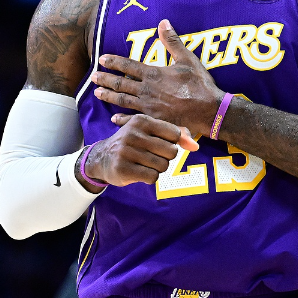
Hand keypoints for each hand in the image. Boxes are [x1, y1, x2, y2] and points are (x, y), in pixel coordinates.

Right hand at [79, 114, 198, 189]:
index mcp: (142, 120)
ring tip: (145, 163)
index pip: (174, 134)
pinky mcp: (123, 169)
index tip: (161, 143)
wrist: (102, 158)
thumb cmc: (133, 143)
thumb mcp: (150, 132)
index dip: (172, 143)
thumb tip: (195, 146)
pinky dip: (150, 177)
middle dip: (166, 157)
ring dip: (158, 168)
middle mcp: (133, 133)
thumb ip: (175, 135)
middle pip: (171, 151)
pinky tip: (140, 172)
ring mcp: (126, 151)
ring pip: (163, 166)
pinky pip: (152, 177)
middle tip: (152, 155)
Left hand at [91, 19, 223, 135]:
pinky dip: (122, 119)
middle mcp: (147, 90)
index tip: (101, 59)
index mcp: (153, 74)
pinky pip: (133, 120)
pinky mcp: (154, 120)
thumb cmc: (200, 84)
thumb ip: (172, 41)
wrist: (208, 110)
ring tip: (97, 93)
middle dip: (105, 79)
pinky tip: (114, 119)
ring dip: (109, 96)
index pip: (128, 66)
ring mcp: (149, 107)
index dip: (114, 62)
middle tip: (93, 77)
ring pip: (123, 100)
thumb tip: (163, 22)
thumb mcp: (187, 58)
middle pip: (121, 83)